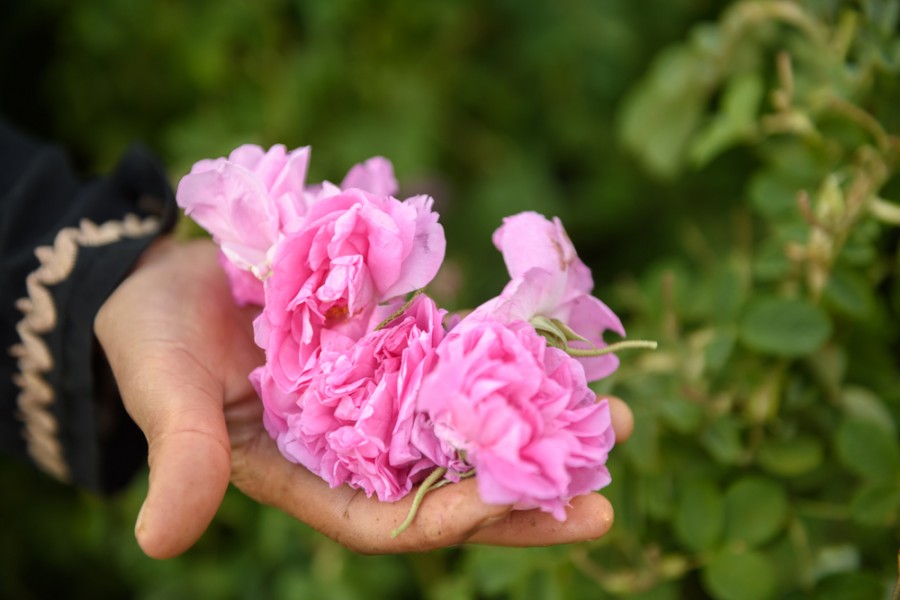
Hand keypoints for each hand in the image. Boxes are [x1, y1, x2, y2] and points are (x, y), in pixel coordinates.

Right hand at [95, 238, 633, 557]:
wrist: (167, 276)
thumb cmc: (154, 339)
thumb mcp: (165, 393)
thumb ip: (180, 456)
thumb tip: (162, 539)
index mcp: (305, 476)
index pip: (387, 520)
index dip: (450, 520)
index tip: (518, 508)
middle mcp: (354, 445)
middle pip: (448, 485)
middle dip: (522, 494)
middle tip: (606, 495)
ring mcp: (380, 396)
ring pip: (468, 425)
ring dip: (536, 425)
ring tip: (616, 419)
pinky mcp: (394, 346)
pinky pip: (459, 361)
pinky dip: (508, 363)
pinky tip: (566, 358)